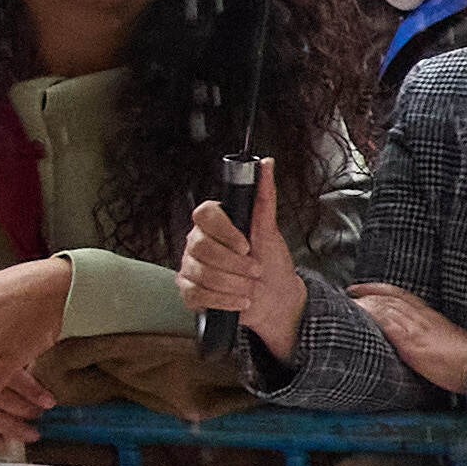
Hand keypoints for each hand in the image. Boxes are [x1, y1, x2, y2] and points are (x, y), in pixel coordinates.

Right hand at [179, 195, 305, 362]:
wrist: (276, 299)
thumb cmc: (272, 263)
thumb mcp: (270, 231)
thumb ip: (264, 198)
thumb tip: (267, 164)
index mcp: (214, 224)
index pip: (204, 215)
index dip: (225, 232)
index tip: (247, 245)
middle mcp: (197, 243)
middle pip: (201, 247)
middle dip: (235, 264)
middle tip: (256, 270)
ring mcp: (190, 267)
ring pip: (201, 273)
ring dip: (234, 284)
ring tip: (251, 287)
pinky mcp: (190, 292)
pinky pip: (197, 295)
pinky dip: (224, 300)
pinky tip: (240, 300)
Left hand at [350, 282, 466, 396]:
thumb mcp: (451, 344)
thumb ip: (435, 340)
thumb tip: (424, 346)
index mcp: (432, 318)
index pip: (403, 296)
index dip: (382, 289)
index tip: (364, 289)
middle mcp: (422, 318)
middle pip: (391, 297)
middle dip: (368, 292)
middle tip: (350, 291)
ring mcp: (416, 328)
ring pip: (386, 305)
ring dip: (365, 302)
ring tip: (347, 303)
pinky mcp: (410, 340)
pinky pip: (386, 321)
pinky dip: (371, 314)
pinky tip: (358, 313)